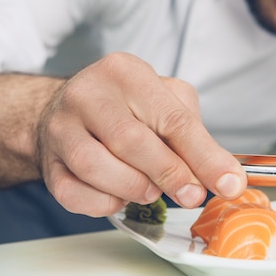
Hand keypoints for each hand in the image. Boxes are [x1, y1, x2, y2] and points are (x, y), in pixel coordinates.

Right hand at [37, 52, 246, 216]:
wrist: (67, 110)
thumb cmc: (124, 106)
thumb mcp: (163, 100)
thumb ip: (192, 134)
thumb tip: (220, 174)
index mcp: (124, 72)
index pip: (171, 118)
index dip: (203, 156)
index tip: (228, 183)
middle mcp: (87, 94)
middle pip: (131, 142)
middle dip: (169, 175)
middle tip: (190, 194)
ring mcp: (60, 128)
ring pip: (96, 168)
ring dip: (133, 188)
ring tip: (149, 189)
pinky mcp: (48, 162)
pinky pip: (74, 194)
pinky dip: (104, 203)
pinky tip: (118, 194)